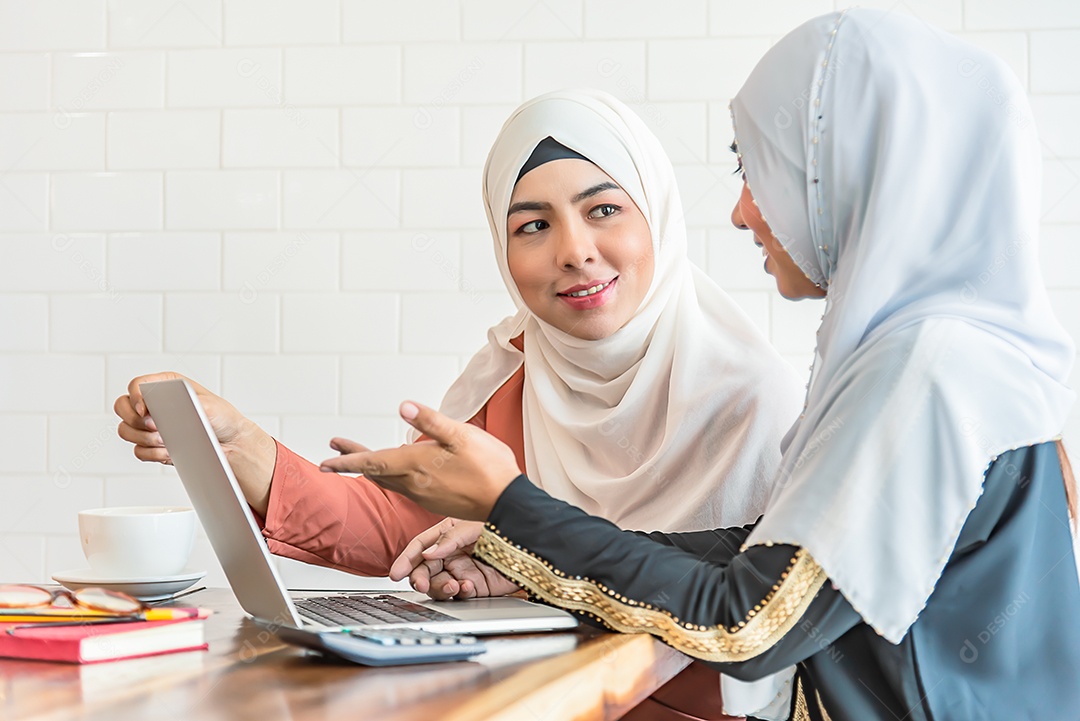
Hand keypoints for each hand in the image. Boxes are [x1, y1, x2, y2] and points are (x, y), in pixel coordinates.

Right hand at [114, 372, 275, 514]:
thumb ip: (181, 403)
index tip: (145, 410)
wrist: (231, 444)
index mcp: (165, 385)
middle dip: (135, 420)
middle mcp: (154, 404)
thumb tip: (157, 410)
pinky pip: (138, 451)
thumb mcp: (206, 404)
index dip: (135, 397)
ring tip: (167, 441)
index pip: (136, 385)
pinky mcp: (153, 446)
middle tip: (156, 427)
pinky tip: (169, 452)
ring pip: (125, 430)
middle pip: (121, 406)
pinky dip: (151, 453)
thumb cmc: (222, 418)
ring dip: (144, 438)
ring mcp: (151, 426)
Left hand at [319, 401, 520, 521]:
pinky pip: (402, 488)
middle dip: (352, 462)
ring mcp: (423, 495)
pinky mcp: (433, 501)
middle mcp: (414, 484)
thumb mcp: (462, 435)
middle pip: (375, 472)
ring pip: (388, 481)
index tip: (325, 460)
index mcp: (417, 465)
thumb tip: (403, 407)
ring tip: (358, 460)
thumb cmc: (490, 468)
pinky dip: (389, 477)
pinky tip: (395, 472)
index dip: (347, 460)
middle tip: (331, 452)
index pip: (373, 462)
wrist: (508, 503)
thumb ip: (431, 421)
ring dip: (369, 469)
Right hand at [389, 518, 520, 599]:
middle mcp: (453, 553)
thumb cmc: (506, 524)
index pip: (421, 546)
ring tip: (452, 587)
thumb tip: (427, 554)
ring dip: (439, 588)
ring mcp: (463, 569)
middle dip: (420, 577)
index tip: (396, 572)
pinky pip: (459, 593)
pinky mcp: (476, 585)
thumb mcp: (475, 525)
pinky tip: (467, 586)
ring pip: (438, 584)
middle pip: (425, 568)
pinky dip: (460, 592)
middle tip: (420, 583)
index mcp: (448, 533)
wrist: (534, 542)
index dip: (406, 558)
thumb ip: (450, 539)